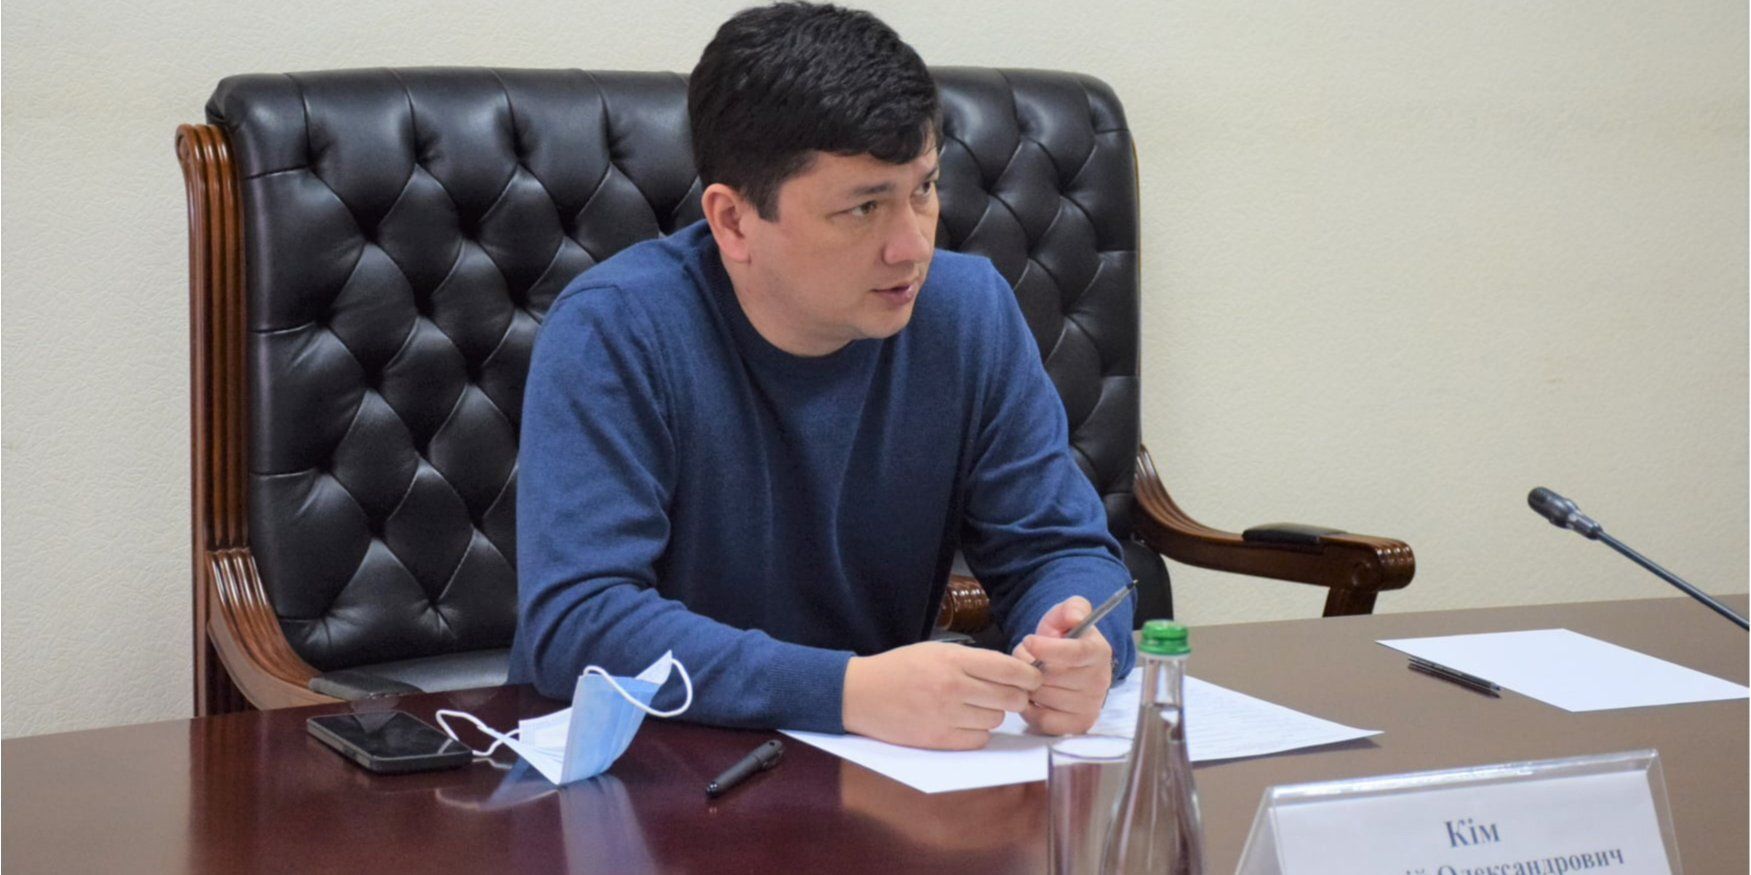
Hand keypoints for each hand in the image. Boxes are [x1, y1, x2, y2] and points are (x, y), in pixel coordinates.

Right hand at [842, 641, 1041, 749]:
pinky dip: (978, 733)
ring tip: (976, 707)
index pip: (1009, 669)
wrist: (860, 694)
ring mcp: (946, 715)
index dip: (1029, 676)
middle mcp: (954, 687)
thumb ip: (972, 660)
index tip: (1033, 679)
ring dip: (994, 715)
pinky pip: (978, 740)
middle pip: (1010, 698)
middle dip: (1017, 697)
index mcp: (954, 660)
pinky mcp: (938, 739)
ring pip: (996, 720)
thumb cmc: (899, 668)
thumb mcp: (935, 651)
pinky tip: (965, 722)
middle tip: (1011, 695)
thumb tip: (1012, 671)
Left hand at [1012, 597, 1112, 735]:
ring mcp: (1090, 706)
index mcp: (1099, 652)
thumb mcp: (1065, 615)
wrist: (1067, 664)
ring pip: (1045, 698)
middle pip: (1054, 677)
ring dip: (1028, 686)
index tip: (1028, 641)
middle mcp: (1100, 681)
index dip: (1049, 649)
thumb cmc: (1064, 638)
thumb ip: (1072, 608)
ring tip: (1029, 676)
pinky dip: (1030, 710)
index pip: (1077, 653)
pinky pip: (1044, 721)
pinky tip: (1031, 697)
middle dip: (1031, 667)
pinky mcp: (1077, 726)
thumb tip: (1075, 617)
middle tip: (1026, 659)